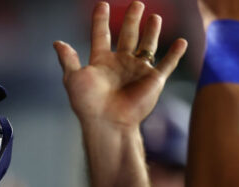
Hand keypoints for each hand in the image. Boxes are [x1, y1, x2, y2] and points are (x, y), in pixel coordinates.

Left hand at [54, 1, 186, 129]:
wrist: (108, 122)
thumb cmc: (88, 103)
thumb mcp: (73, 77)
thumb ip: (68, 59)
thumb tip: (57, 42)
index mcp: (101, 62)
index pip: (101, 35)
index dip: (101, 20)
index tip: (102, 4)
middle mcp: (121, 63)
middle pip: (127, 35)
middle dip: (132, 19)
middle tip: (136, 3)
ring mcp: (138, 71)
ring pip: (147, 45)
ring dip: (152, 31)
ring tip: (155, 16)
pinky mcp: (153, 80)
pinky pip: (167, 64)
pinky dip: (176, 54)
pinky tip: (182, 42)